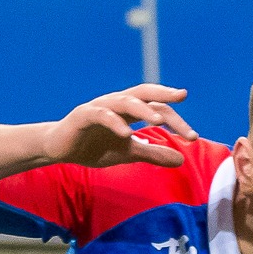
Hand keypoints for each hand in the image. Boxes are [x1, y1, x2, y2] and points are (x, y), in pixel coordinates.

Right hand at [39, 85, 197, 168]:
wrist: (60, 149)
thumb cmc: (94, 146)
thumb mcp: (128, 153)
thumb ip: (153, 154)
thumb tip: (182, 159)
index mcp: (130, 110)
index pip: (157, 108)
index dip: (175, 120)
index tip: (193, 137)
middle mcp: (117, 103)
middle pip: (144, 94)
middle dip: (163, 95)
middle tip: (181, 97)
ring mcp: (100, 107)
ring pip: (124, 101)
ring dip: (142, 109)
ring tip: (158, 121)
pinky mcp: (83, 115)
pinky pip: (101, 115)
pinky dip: (115, 122)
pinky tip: (127, 133)